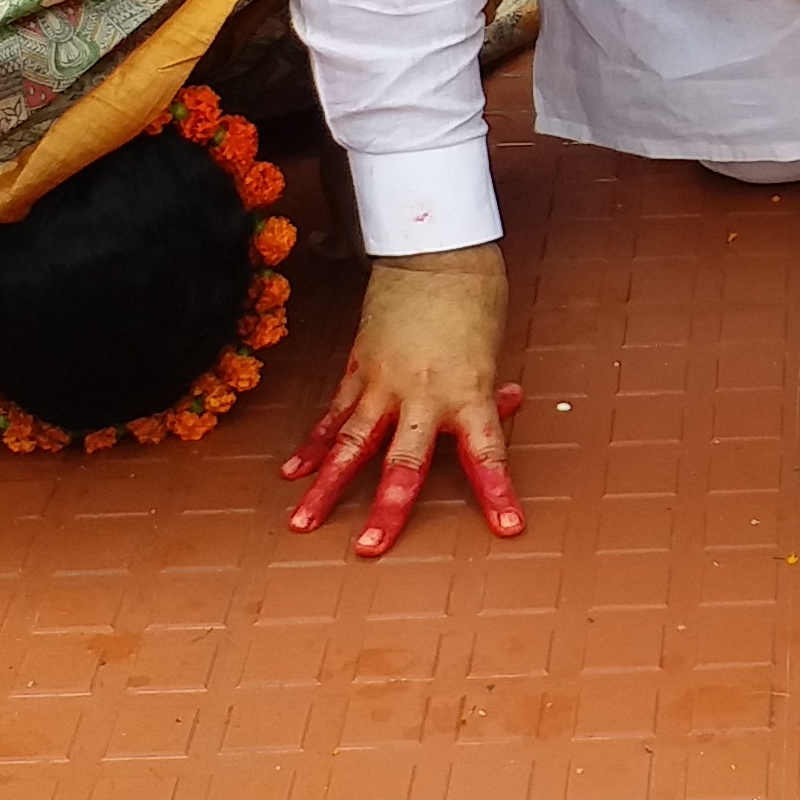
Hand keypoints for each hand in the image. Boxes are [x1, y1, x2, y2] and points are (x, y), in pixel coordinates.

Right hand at [284, 247, 524, 551]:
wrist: (434, 251)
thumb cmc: (473, 298)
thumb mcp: (491, 349)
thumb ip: (487, 388)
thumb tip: (505, 406)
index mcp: (467, 393)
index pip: (487, 455)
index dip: (497, 494)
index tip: (507, 528)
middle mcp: (422, 395)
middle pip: (402, 462)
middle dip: (387, 509)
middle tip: (370, 548)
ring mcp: (383, 383)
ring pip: (351, 445)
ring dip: (326, 487)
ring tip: (303, 523)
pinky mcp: (358, 367)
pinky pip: (334, 414)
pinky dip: (313, 445)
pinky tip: (293, 474)